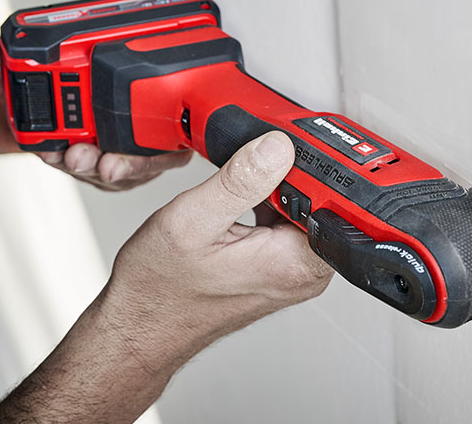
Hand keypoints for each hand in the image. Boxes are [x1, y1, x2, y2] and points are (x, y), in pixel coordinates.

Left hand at [34, 0, 192, 189]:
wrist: (14, 69)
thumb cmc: (66, 56)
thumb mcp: (94, 27)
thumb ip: (120, 6)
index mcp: (148, 111)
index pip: (172, 143)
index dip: (165, 152)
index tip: (155, 148)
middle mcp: (127, 136)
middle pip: (139, 167)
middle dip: (123, 167)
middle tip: (106, 159)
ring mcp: (98, 149)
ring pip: (103, 172)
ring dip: (88, 167)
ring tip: (75, 153)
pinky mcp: (65, 154)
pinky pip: (69, 166)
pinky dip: (59, 160)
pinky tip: (51, 150)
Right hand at [105, 131, 334, 354]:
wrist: (140, 326)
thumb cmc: (160, 290)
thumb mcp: (192, 220)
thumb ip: (239, 181)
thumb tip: (277, 146)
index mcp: (294, 263)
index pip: (331, 196)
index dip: (306, 163)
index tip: (272, 151)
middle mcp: (301, 271)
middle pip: (320, 199)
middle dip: (286, 173)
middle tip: (245, 170)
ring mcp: (291, 270)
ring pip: (301, 206)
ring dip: (272, 187)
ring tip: (233, 194)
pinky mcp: (278, 267)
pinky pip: (285, 220)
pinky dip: (263, 202)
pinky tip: (234, 205)